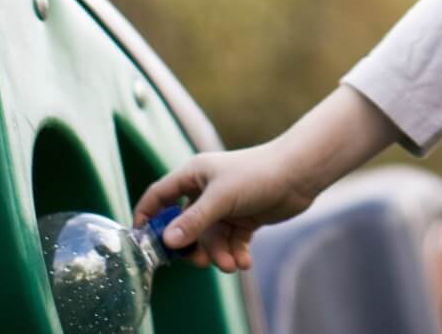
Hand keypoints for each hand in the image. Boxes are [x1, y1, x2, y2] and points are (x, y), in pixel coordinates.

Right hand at [131, 140, 323, 272]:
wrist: (299, 175)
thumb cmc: (257, 175)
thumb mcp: (221, 198)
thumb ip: (193, 221)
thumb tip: (167, 241)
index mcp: (193, 176)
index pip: (159, 196)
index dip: (147, 216)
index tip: (142, 241)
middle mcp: (206, 190)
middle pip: (187, 226)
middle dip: (194, 247)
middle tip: (200, 263)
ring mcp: (225, 206)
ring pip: (212, 238)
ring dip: (220, 254)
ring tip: (232, 266)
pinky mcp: (244, 219)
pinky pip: (231, 242)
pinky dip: (236, 253)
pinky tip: (244, 262)